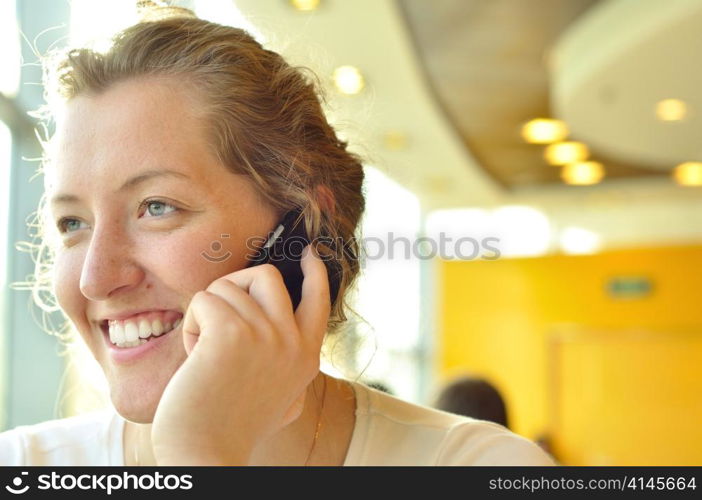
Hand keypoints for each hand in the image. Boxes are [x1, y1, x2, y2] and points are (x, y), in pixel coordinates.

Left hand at [151, 245, 330, 464]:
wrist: (207, 453)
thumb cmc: (234, 426)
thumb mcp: (282, 396)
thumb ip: (289, 363)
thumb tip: (283, 329)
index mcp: (306, 356)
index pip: (319, 298)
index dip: (314, 271)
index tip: (309, 253)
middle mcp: (292, 342)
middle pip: (266, 275)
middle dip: (236, 287)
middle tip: (220, 316)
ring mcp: (265, 335)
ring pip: (226, 287)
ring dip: (207, 317)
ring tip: (205, 355)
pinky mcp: (230, 333)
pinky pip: (204, 300)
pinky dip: (192, 325)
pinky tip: (195, 357)